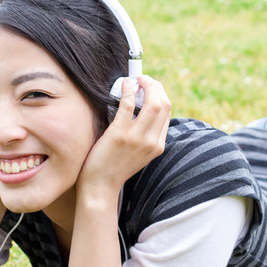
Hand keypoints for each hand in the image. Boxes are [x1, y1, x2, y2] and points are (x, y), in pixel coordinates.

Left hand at [77, 75, 170, 200]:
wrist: (100, 187)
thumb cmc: (113, 167)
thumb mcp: (137, 153)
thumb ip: (143, 135)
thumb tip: (139, 108)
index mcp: (157, 145)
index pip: (167, 112)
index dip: (159, 94)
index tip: (149, 86)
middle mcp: (151, 141)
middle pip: (163, 104)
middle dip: (155, 85)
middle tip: (143, 78)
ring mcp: (136, 138)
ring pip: (152, 102)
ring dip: (145, 85)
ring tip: (136, 79)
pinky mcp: (119, 135)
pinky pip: (128, 105)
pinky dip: (128, 90)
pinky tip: (124, 84)